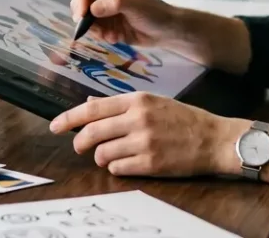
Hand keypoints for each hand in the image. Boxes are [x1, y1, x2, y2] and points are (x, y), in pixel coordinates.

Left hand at [49, 92, 245, 177]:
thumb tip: (90, 103)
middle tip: (79, 147)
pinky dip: (116, 168)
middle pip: (92, 132)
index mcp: (137, 100)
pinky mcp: (150, 163)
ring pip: (102, 153)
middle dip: (80, 142)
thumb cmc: (183, 120)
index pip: (92, 109)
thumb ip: (122, 104)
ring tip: (109, 155)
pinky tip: (125, 163)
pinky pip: (117, 168)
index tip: (55, 126)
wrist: (213, 139)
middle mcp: (138, 119)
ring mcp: (144, 142)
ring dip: (100, 157)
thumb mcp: (153, 102)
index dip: (69, 118)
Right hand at [69, 0, 183, 47]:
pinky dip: (102, 36)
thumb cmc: (155, 12)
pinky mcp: (105, 25)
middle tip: (92, 28)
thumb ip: (115, 4)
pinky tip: (116, 38)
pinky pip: (93, 31)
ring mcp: (103, 10)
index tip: (84, 13)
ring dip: (94, 29)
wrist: (167, 31)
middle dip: (83, 16)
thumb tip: (92, 10)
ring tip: (111, 35)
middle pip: (78, 1)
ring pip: (83, 19)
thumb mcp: (136, 5)